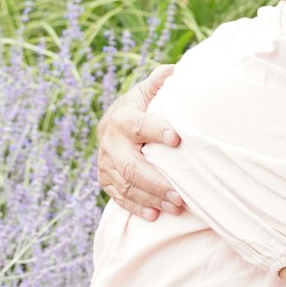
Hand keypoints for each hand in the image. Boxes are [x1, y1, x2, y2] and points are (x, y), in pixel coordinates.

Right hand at [95, 64, 184, 219]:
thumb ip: (161, 81)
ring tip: (175, 207)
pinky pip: (118, 197)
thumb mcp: (149, 91)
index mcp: (123, 117)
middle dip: (155, 181)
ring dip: (150, 198)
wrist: (114, 124)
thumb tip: (176, 71)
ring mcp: (106, 163)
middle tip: (180, 194)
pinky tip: (153, 215)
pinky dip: (135, 207)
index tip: (177, 138)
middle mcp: (111, 142)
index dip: (156, 130)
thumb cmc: (142, 106)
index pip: (139, 125)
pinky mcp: (105, 179)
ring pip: (125, 184)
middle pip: (130, 165)